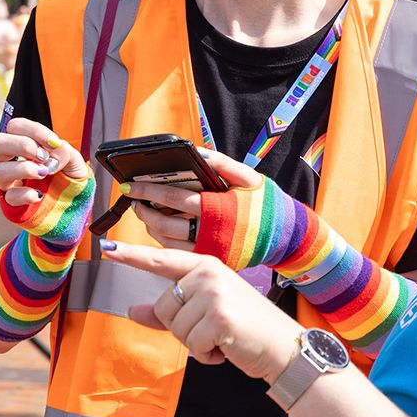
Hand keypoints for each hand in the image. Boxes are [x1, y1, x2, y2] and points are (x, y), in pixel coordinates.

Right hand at [0, 117, 87, 206]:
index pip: (16, 127)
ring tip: (43, 173)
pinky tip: (39, 194)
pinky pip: (9, 196)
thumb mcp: (74, 161)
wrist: (73, 203)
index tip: (54, 142)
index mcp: (24, 144)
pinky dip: (25, 194)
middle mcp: (11, 160)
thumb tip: (55, 150)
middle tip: (43, 156)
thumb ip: (65, 152)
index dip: (34, 131)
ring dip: (23, 169)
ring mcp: (9, 181)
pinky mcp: (12, 202)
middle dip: (22, 145)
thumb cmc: (68, 177)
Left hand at [101, 241, 299, 381]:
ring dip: (196, 344)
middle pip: (163, 308)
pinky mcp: (219, 317)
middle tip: (214, 330)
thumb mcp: (206, 314)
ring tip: (223, 338)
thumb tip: (130, 311)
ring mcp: (214, 293)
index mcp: (205, 266)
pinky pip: (191, 344)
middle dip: (183, 329)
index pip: (162, 261)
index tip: (106, 248)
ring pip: (176, 329)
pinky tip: (227, 348)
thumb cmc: (244, 329)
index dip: (132, 255)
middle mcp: (208, 274)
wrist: (283, 347)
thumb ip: (167, 312)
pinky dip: (207, 355)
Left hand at [128, 149, 262, 250]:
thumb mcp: (249, 178)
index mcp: (217, 208)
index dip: (147, 191)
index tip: (130, 185)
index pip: (172, 198)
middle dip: (143, 210)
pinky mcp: (208, 263)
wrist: (286, 238)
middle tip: (133, 199)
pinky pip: (177, 254)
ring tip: (144, 211)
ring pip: (166, 241)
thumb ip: (223, 163)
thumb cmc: (265, 205)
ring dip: (150, 226)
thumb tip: (197, 152)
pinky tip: (160, 228)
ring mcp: (208, 251)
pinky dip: (163, 240)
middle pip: (164, 223)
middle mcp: (210, 232)